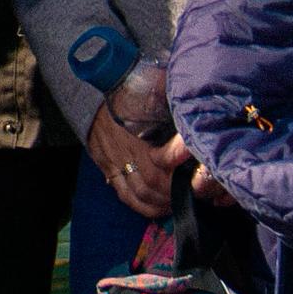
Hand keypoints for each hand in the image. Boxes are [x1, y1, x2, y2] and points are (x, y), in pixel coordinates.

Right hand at [85, 95, 192, 222]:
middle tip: (198, 188)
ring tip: (181, 199)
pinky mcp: (107, 168)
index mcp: (135, 128)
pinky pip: (124, 195)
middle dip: (176, 189)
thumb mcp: (151, 85)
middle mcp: (124, 149)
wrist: (94, 89)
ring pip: (139, 193)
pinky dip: (143, 206)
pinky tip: (160, 207)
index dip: (179, 158)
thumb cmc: (130, 88)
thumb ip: (170, 92)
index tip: (195, 154)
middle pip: (153, 181)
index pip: (160, 156)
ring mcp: (114, 161)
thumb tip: (194, 96)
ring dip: (162, 201)